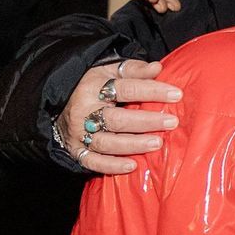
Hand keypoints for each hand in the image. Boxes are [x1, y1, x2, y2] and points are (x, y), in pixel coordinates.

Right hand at [61, 60, 182, 174]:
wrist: (58, 105)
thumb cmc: (92, 87)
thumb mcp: (108, 71)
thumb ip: (133, 70)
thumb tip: (157, 68)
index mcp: (93, 88)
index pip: (126, 89)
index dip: (152, 91)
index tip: (177, 94)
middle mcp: (83, 112)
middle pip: (117, 119)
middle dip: (146, 121)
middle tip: (172, 122)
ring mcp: (78, 133)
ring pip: (107, 142)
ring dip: (133, 145)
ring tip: (157, 144)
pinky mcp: (75, 150)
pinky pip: (92, 161)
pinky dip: (111, 166)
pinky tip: (132, 166)